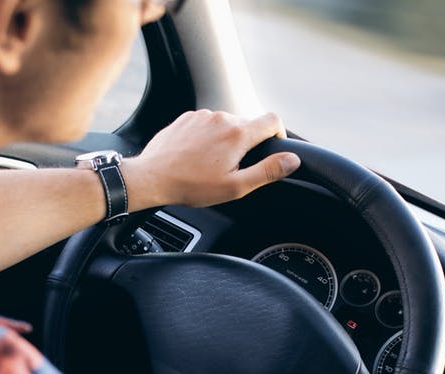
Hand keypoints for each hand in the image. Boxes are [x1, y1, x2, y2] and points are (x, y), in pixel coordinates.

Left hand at [123, 110, 300, 209]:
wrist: (152, 177)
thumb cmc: (191, 185)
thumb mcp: (235, 186)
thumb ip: (267, 171)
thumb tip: (292, 160)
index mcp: (238, 134)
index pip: (273, 120)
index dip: (278, 134)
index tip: (272, 149)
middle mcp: (222, 118)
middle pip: (248, 124)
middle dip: (247, 144)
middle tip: (234, 168)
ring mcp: (202, 115)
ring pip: (226, 124)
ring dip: (226, 141)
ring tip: (212, 164)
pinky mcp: (187, 118)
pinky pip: (207, 124)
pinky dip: (208, 137)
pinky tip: (197, 156)